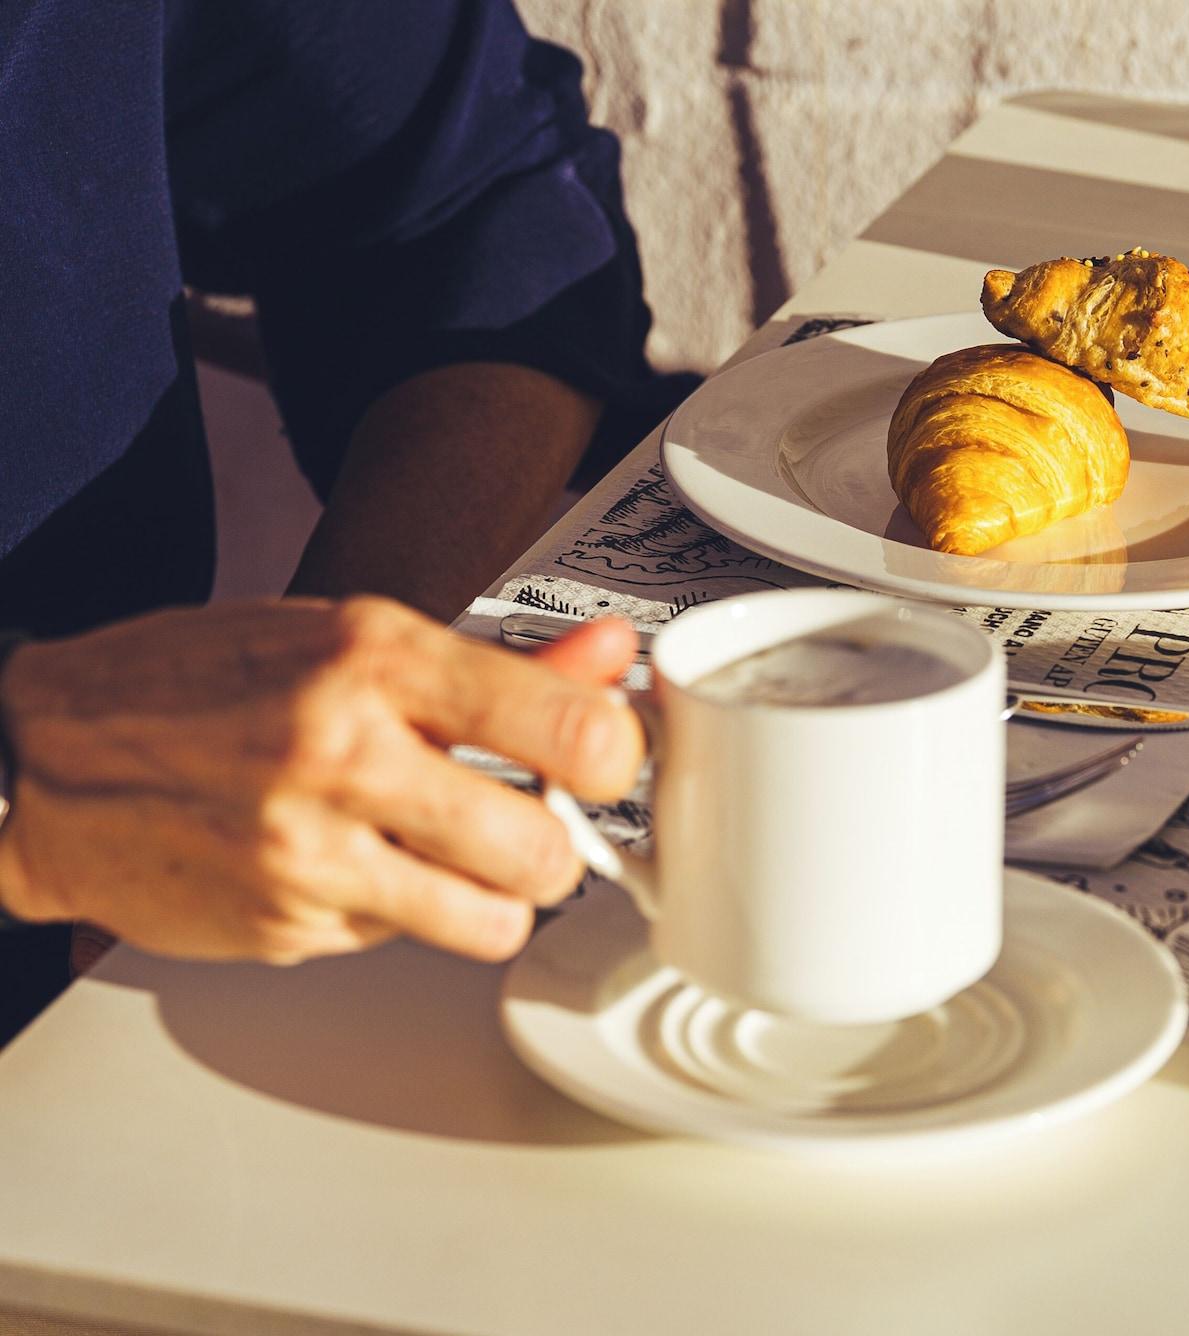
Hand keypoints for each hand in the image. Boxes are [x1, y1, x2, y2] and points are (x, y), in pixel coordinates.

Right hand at [0, 598, 643, 963]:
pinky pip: (401, 942)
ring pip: (492, 921)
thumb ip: (499, 661)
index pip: (569, 730)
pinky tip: (352, 866)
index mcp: (374, 658)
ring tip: (453, 856)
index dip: (614, 758)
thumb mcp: (351, 635)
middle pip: (544, 850)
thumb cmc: (200, 682)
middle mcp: (343, 753)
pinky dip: (398, 914)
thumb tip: (612, 655)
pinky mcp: (287, 926)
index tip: (606, 762)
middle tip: (527, 822)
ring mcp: (310, 851)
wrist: (43, 758)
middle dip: (552, 845)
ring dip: (492, 898)